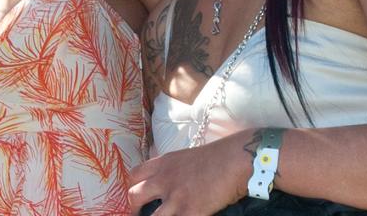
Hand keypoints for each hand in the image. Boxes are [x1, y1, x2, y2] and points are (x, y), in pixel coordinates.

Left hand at [127, 130, 253, 214]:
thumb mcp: (185, 157)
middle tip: (137, 214)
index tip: (133, 197)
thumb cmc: (217, 157)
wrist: (235, 160)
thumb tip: (165, 182)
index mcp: (162, 164)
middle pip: (134, 196)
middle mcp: (164, 179)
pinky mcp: (190, 211)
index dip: (130, 188)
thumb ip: (171, 169)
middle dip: (133, 208)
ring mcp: (176, 197)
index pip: (134, 176)